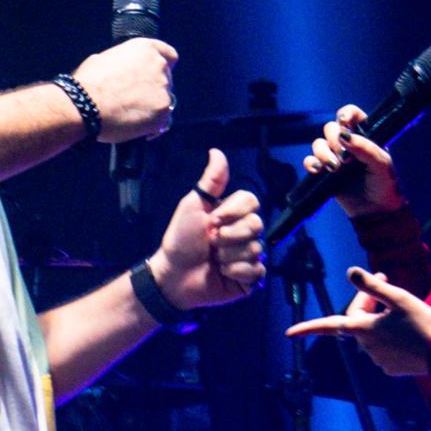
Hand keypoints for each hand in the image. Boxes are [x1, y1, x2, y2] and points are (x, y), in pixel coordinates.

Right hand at [72, 38, 177, 143]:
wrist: (84, 106)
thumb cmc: (88, 83)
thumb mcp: (103, 59)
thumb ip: (122, 63)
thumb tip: (121, 70)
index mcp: (145, 49)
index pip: (169, 55)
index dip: (165, 66)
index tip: (157, 75)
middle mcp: (158, 66)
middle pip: (166, 79)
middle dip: (153, 89)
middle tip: (135, 99)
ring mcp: (163, 90)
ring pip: (164, 100)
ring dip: (152, 107)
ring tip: (130, 114)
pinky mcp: (162, 112)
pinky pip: (163, 121)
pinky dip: (152, 125)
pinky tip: (136, 127)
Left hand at [154, 149, 265, 307]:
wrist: (173, 274)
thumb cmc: (181, 239)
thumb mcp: (193, 205)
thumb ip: (211, 181)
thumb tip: (216, 151)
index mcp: (233, 215)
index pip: (252, 202)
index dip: (233, 212)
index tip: (213, 220)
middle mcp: (244, 233)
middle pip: (257, 225)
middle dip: (229, 235)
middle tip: (211, 242)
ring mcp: (248, 255)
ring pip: (255, 249)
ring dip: (228, 256)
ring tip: (213, 260)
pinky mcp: (250, 278)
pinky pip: (256, 271)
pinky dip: (235, 272)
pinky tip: (222, 273)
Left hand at [285, 267, 430, 375]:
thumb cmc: (423, 322)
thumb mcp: (399, 298)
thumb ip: (372, 286)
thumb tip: (350, 271)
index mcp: (364, 329)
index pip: (330, 325)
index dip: (308, 328)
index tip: (288, 333)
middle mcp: (366, 347)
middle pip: (358, 321)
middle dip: (368, 302)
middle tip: (386, 278)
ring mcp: (378, 361)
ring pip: (372, 335)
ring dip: (380, 321)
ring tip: (404, 311)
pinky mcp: (390, 369)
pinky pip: (384, 350)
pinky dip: (391, 338)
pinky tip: (408, 332)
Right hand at [303, 104, 404, 217]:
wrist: (376, 212)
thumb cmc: (385, 184)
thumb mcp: (382, 164)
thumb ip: (366, 148)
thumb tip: (345, 136)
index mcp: (365, 136)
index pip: (352, 115)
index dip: (345, 114)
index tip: (344, 122)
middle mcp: (348, 143)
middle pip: (331, 128)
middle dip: (334, 139)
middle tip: (345, 158)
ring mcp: (335, 157)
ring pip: (318, 143)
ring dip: (322, 153)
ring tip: (334, 168)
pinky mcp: (324, 173)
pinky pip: (310, 161)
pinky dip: (311, 163)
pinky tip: (318, 170)